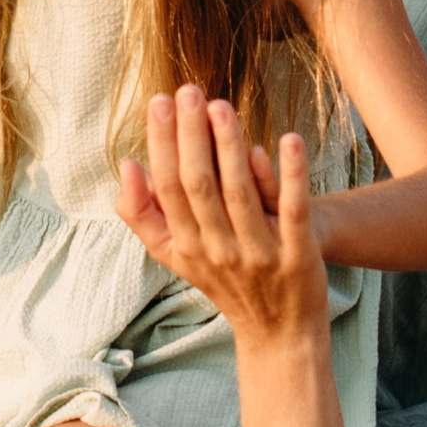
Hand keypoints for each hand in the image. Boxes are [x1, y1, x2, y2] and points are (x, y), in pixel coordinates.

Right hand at [119, 90, 324, 342]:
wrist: (279, 335)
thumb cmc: (226, 284)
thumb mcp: (177, 256)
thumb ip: (144, 216)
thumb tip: (128, 166)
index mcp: (187, 246)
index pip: (168, 187)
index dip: (162, 143)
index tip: (159, 102)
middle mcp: (218, 250)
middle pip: (199, 185)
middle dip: (191, 135)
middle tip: (188, 91)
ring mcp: (259, 253)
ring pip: (240, 192)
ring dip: (230, 145)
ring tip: (222, 105)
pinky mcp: (298, 254)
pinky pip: (293, 209)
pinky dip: (290, 174)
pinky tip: (289, 139)